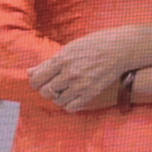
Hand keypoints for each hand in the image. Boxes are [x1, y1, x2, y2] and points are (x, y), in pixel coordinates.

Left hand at [29, 27, 145, 113]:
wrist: (121, 49)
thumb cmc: (95, 44)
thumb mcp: (70, 47)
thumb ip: (49, 62)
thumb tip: (29, 72)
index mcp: (62, 58)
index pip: (37, 79)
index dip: (36, 82)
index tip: (41, 81)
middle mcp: (69, 73)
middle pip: (45, 92)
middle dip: (46, 90)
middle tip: (53, 86)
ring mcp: (80, 84)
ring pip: (57, 101)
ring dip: (58, 97)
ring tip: (65, 90)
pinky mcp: (91, 93)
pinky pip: (71, 107)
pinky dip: (69, 104)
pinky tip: (73, 97)